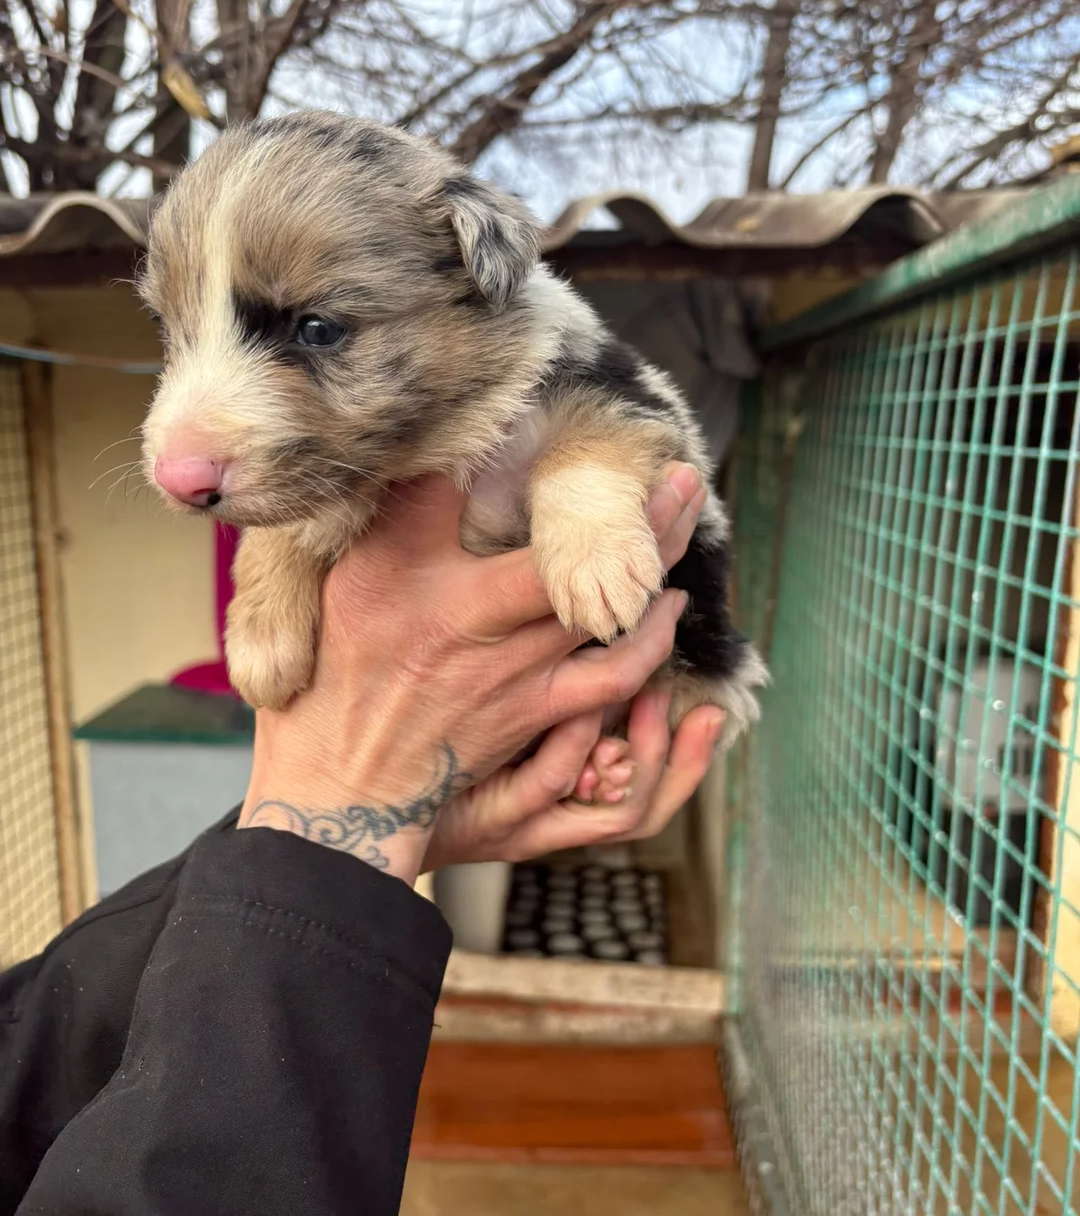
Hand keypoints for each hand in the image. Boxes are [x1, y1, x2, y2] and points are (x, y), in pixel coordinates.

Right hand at [240, 463, 705, 885]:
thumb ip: (394, 517)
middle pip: (582, 559)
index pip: (492, 508)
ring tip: (686, 524)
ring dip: (658, 569)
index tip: (581, 429)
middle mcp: (482, 627)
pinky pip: (611, 680)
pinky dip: (647, 646)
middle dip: (641, 513)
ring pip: (613, 616)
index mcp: (429, 586)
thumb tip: (436, 450)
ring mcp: (518, 675)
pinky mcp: (536, 715)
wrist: (347, 786)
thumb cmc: (338, 676)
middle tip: (682, 473)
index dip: (550, 469)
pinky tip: (664, 613)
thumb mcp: (339, 582)